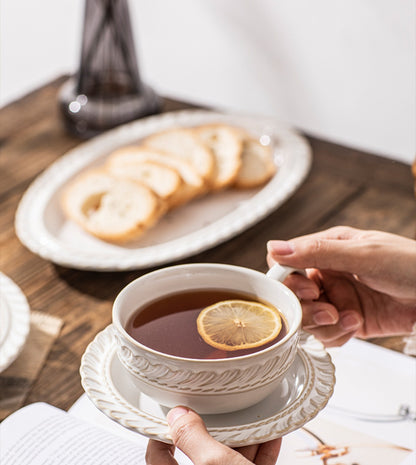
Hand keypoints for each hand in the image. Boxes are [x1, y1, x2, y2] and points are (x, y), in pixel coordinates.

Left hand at [145, 406, 281, 464]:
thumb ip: (192, 438)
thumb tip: (177, 416)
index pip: (158, 455)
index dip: (166, 430)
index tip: (179, 412)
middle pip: (200, 455)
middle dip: (216, 432)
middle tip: (221, 414)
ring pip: (228, 462)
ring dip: (242, 441)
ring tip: (250, 422)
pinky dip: (259, 454)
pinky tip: (269, 437)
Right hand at [267, 226, 415, 345]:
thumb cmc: (410, 264)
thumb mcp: (363, 254)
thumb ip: (317, 252)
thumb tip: (275, 247)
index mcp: (326, 249)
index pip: (285, 263)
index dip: (287, 279)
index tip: (307, 289)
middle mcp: (327, 274)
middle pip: (291, 295)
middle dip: (306, 307)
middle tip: (328, 309)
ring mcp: (337, 298)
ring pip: (306, 318)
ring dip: (324, 323)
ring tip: (348, 317)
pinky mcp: (347, 321)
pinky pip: (325, 334)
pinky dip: (337, 335)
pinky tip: (356, 324)